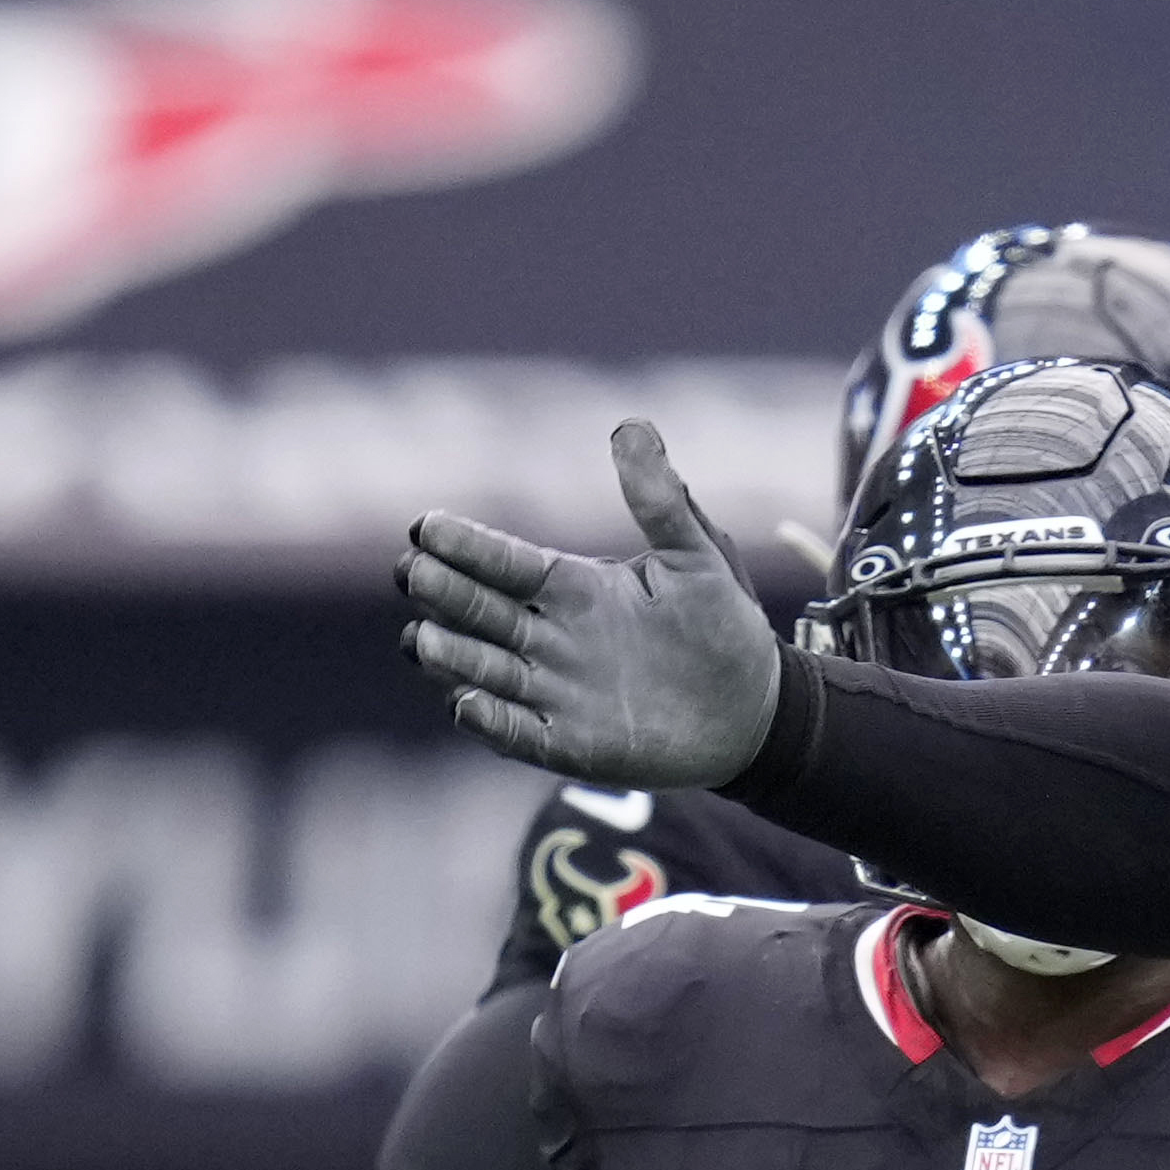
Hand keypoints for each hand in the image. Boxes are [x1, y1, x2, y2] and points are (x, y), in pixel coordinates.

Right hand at [399, 419, 785, 786]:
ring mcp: (556, 691)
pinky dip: (491, 720)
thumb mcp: (697, 556)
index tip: (425, 526)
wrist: (757, 709)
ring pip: (489, 669)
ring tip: (422, 638)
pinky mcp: (571, 743)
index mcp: (572, 588)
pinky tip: (464, 703)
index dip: (466, 546)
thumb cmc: (723, 626)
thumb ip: (659, 500)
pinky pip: (520, 732)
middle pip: (483, 612)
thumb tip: (632, 427)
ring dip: (455, 656)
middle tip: (412, 572)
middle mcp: (551, 637)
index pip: (505, 563)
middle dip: (446, 593)